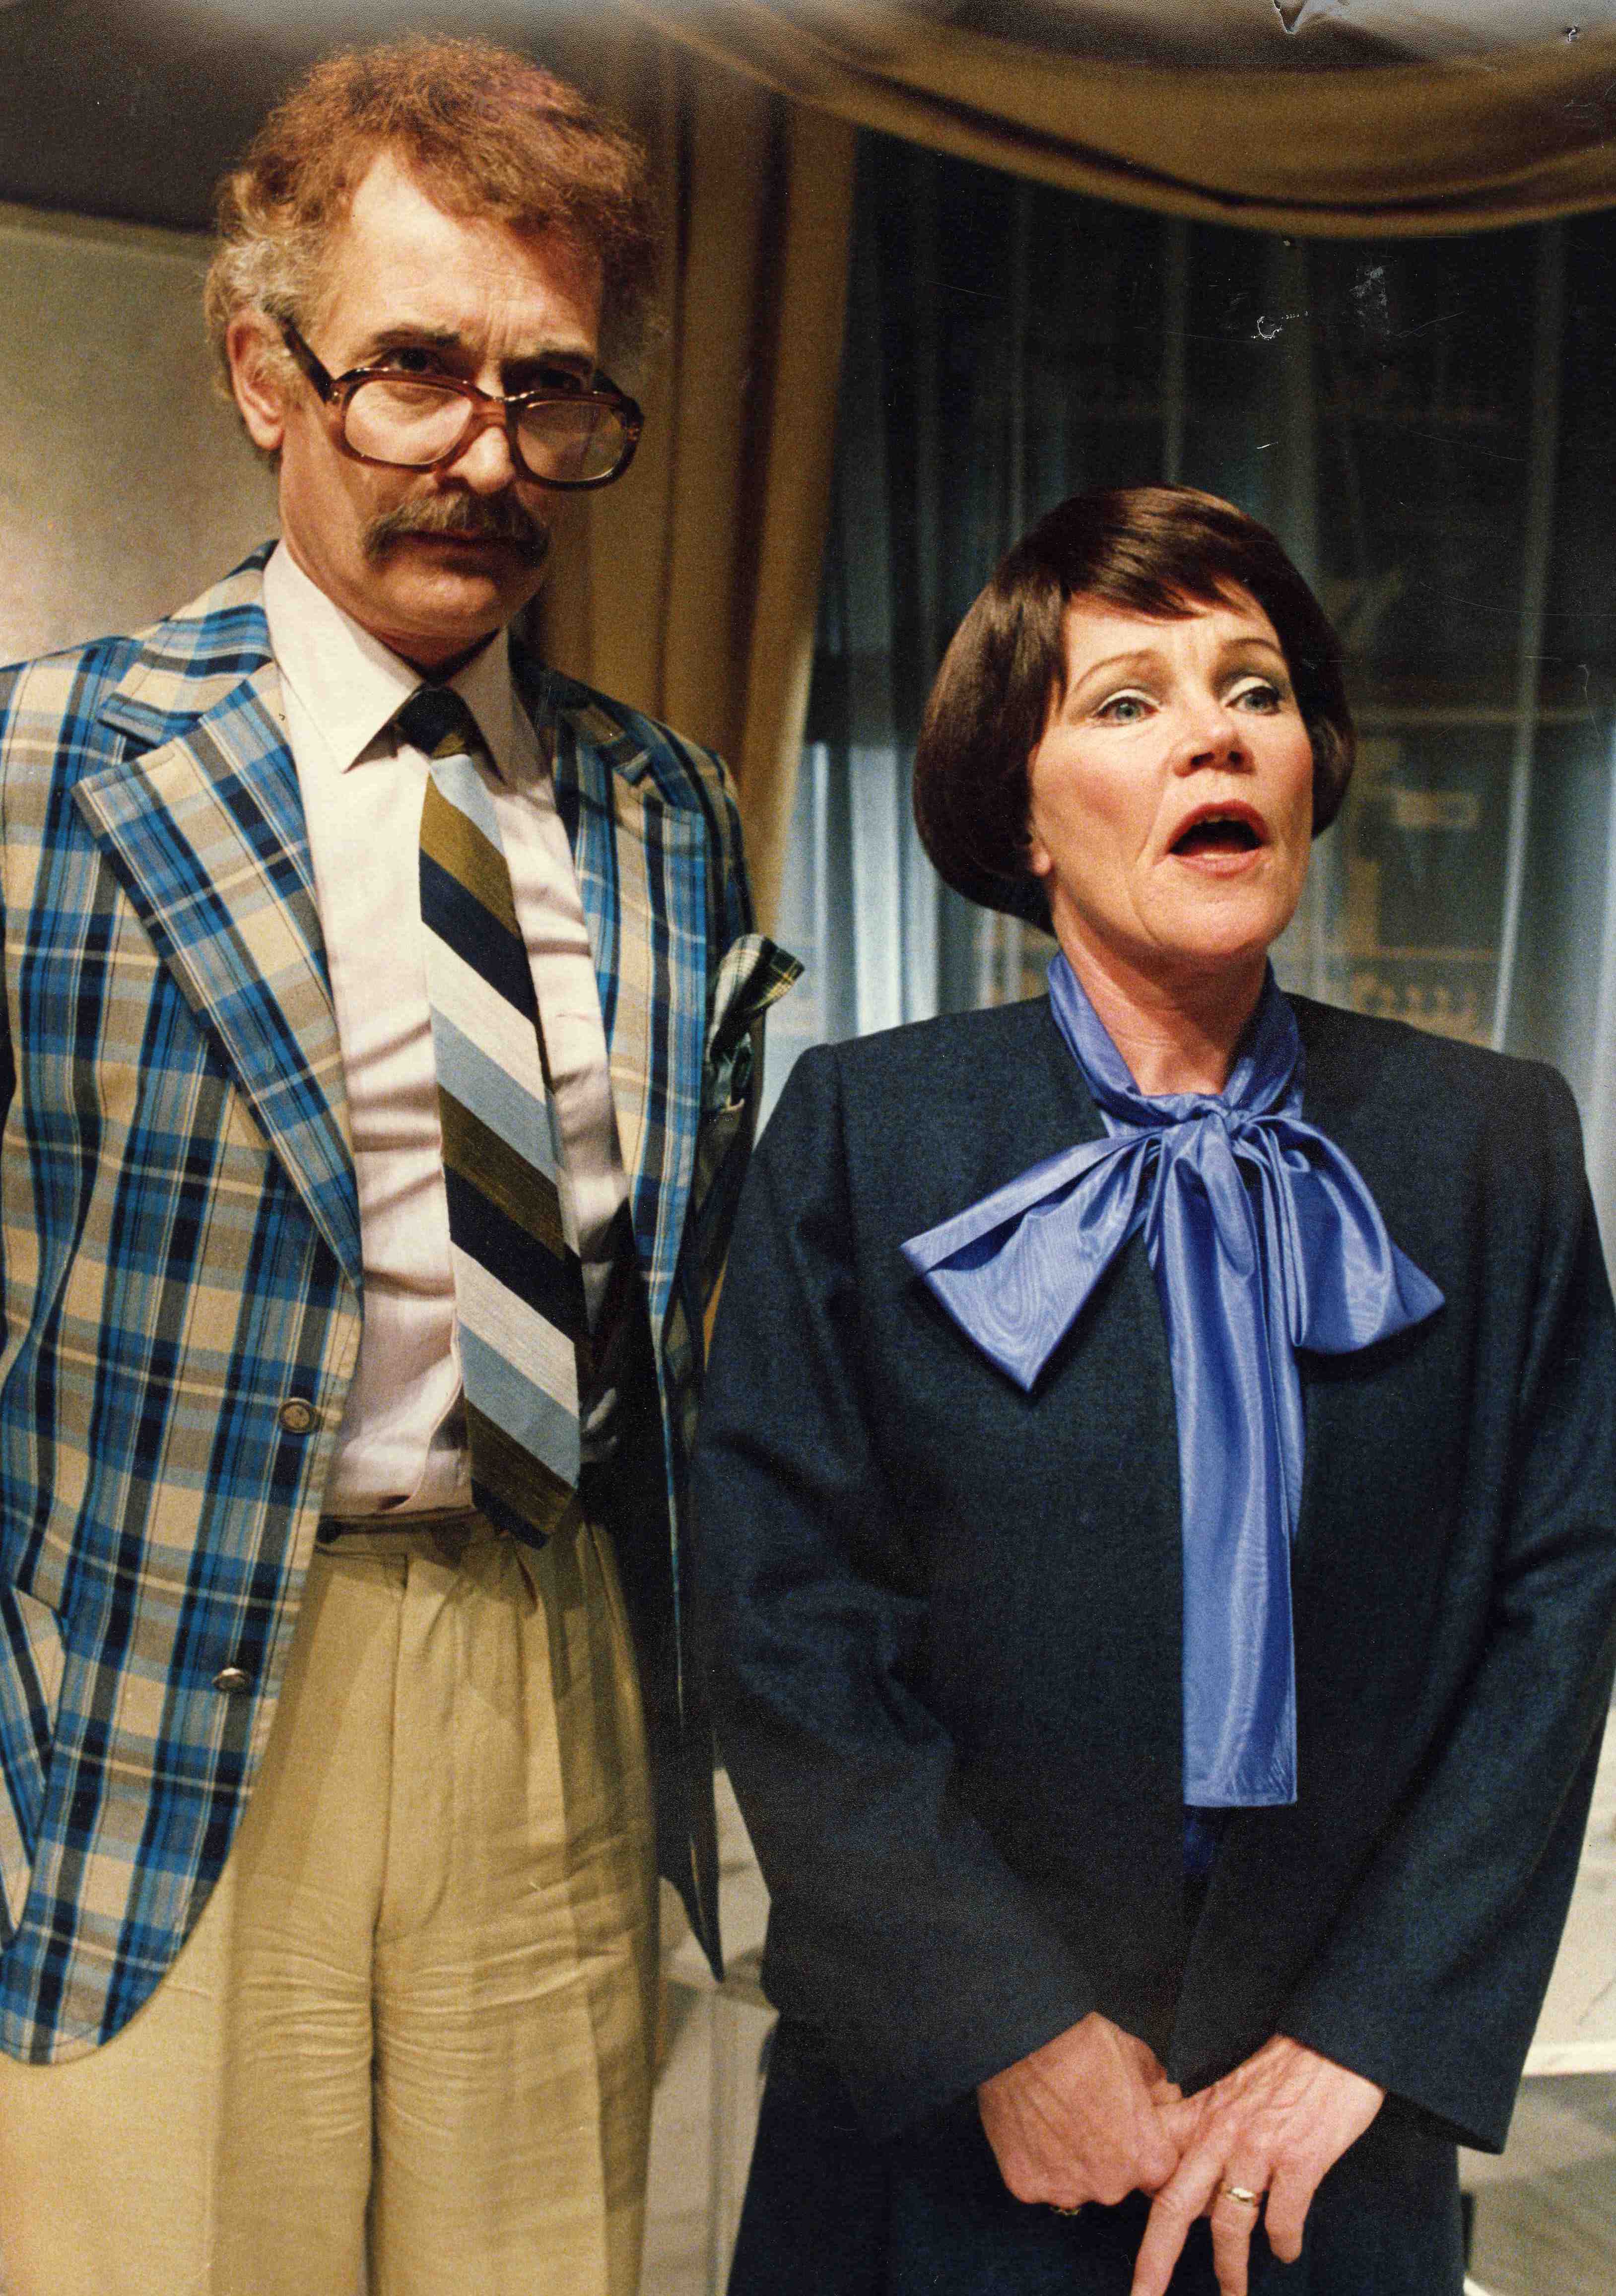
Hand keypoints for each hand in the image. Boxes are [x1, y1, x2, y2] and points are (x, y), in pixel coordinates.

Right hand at [977, 2012, 1182, 2210]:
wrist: (1020, 2046)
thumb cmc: (1081, 2047)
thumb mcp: (1133, 2052)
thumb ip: (1155, 2083)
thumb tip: (1165, 2093)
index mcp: (1148, 2159)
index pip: (1158, 2165)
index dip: (1142, 2141)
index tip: (1125, 2121)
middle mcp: (1112, 2188)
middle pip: (1117, 2180)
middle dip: (1107, 2154)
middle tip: (1088, 2117)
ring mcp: (1068, 2193)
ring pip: (1077, 2184)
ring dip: (1072, 2161)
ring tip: (1057, 2120)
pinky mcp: (1028, 2188)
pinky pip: (1040, 2180)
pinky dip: (1038, 2161)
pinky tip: (1034, 2129)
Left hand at [1130, 2035, 1383, 2295]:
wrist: (1335, 2044)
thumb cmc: (1286, 2068)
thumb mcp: (1234, 2091)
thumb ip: (1209, 2128)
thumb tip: (1198, 2178)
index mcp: (1203, 2115)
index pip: (1155, 2160)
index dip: (1135, 2197)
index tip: (1124, 2221)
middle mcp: (1222, 2134)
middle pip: (1176, 2205)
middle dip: (1156, 2258)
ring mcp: (1259, 2149)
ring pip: (1228, 2223)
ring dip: (1229, 2268)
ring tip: (1231, 2294)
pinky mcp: (1299, 2160)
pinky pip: (1282, 2218)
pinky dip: (1283, 2243)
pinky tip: (1287, 2252)